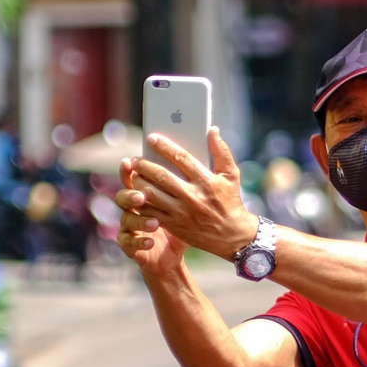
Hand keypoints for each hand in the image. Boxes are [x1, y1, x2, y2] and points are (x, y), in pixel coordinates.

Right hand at [113, 164, 187, 281]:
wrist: (173, 255)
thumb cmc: (181, 225)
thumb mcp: (188, 204)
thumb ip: (191, 182)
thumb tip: (206, 155)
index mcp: (143, 193)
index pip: (132, 178)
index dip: (127, 171)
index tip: (129, 162)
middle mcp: (132, 208)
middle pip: (123, 196)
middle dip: (130, 195)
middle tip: (141, 197)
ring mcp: (129, 227)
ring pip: (125, 219)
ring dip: (138, 220)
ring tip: (154, 223)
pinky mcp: (130, 245)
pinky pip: (128, 242)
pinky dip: (138, 242)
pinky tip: (151, 242)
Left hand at [124, 128, 254, 259]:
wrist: (232, 236)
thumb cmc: (230, 202)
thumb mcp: (231, 176)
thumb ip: (222, 152)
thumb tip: (213, 131)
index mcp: (205, 181)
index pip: (181, 158)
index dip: (164, 147)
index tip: (151, 138)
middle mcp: (192, 196)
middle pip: (161, 176)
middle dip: (144, 165)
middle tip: (136, 159)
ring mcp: (181, 212)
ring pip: (152, 194)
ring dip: (139, 183)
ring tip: (134, 175)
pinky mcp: (175, 225)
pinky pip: (152, 212)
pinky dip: (141, 202)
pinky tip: (137, 194)